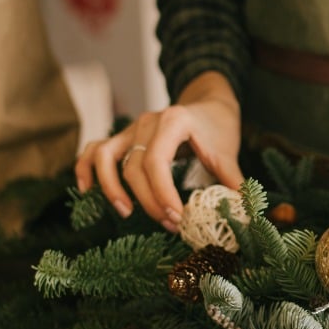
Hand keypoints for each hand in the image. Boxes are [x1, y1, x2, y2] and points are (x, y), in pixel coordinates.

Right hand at [75, 72, 243, 232]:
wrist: (208, 104)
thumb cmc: (217, 128)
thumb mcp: (228, 152)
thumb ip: (232, 180)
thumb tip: (242, 211)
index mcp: (173, 121)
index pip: (156, 162)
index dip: (162, 194)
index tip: (178, 218)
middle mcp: (146, 122)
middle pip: (133, 166)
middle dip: (149, 200)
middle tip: (170, 224)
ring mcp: (130, 128)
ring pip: (106, 156)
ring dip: (111, 186)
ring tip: (126, 212)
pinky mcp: (123, 137)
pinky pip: (95, 150)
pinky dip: (86, 168)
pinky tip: (87, 190)